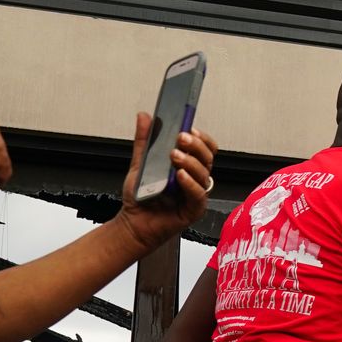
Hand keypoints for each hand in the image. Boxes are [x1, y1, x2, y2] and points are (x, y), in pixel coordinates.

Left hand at [115, 112, 218, 251]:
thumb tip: (145, 117)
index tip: (188, 128)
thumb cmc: (141, 198)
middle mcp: (195, 179)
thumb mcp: (140, 164)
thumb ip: (144, 141)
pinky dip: (190, 183)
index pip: (205, 148)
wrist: (133, 224)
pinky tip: (180, 176)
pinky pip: (198, 194)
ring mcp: (196, 194)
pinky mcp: (194, 210)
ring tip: (174, 156)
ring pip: (204, 174)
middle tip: (181, 138)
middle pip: (208, 158)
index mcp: (188, 166)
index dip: (201, 138)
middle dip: (196, 146)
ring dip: (191, 162)